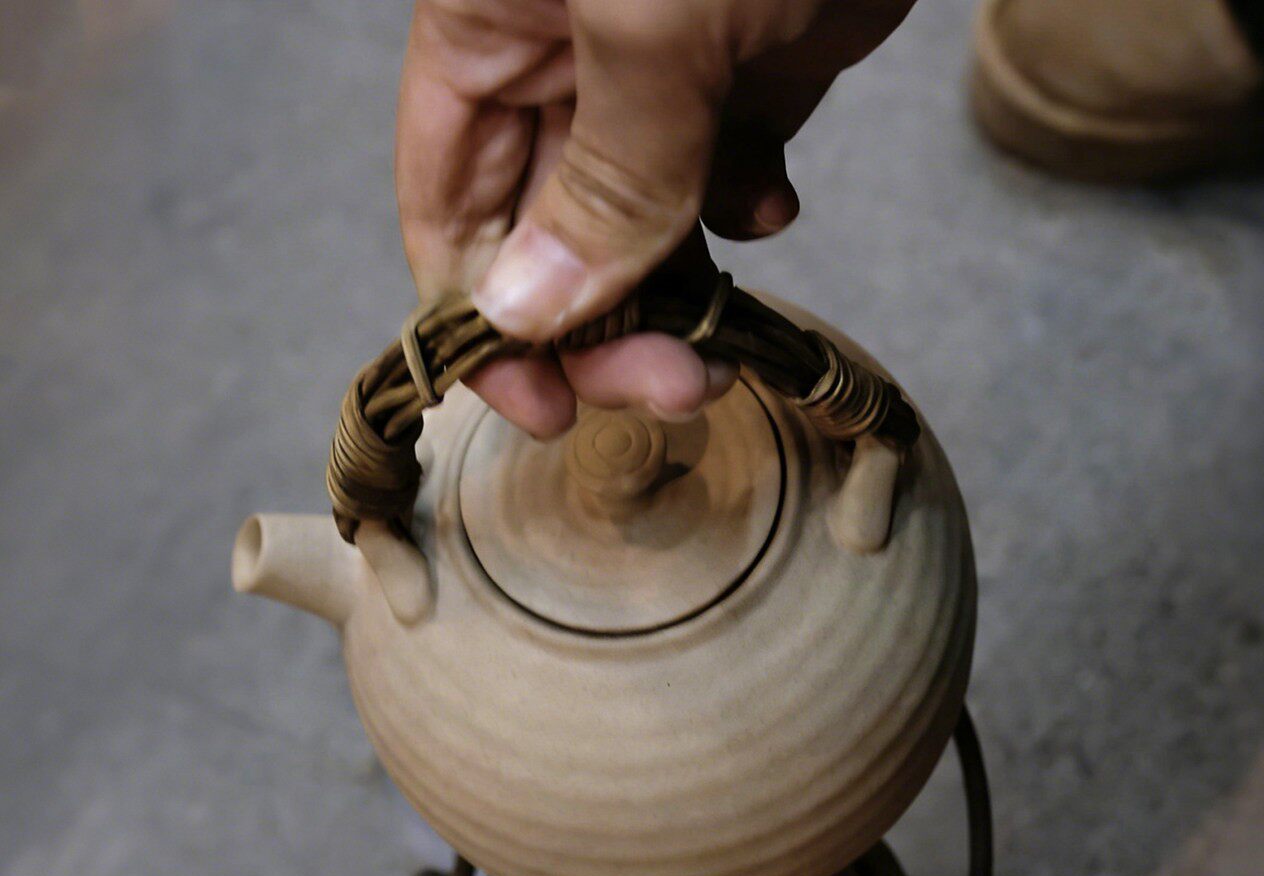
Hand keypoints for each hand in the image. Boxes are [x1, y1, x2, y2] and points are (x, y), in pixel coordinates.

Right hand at [396, 0, 915, 436]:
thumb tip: (523, 313)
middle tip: (676, 384)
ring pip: (638, 228)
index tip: (544, 406)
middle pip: (548, 239)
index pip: (450, 206)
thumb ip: (601, 175)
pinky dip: (740, 220)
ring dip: (674, 299)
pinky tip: (770, 209)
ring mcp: (660, 69)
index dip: (484, 322)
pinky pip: (720, 182)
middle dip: (602, 327)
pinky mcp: (749, 73)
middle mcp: (562, 57)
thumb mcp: (653, 17)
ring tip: (725, 342)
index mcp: (489, 25)